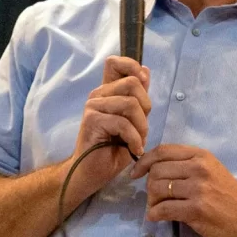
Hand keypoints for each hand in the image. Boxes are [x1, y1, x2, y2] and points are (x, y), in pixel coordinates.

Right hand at [70, 56, 150, 193]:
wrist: (91, 173)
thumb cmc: (111, 150)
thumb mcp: (132, 122)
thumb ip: (138, 98)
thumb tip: (146, 71)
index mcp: (107, 92)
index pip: (115, 63)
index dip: (132, 67)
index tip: (143, 84)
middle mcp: (98, 95)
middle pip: (132, 83)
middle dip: (146, 108)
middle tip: (142, 129)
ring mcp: (93, 106)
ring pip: (130, 104)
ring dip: (141, 127)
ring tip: (138, 142)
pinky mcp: (91, 120)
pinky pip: (123, 123)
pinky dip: (134, 139)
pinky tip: (134, 150)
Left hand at [130, 144, 236, 236]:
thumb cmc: (226, 193)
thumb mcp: (210, 168)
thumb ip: (185, 164)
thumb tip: (152, 168)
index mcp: (200, 155)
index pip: (163, 151)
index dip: (144, 161)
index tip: (136, 173)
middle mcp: (198, 168)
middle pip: (156, 171)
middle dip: (148, 186)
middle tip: (154, 197)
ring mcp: (198, 189)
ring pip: (156, 189)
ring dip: (151, 201)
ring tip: (157, 208)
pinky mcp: (196, 209)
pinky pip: (163, 209)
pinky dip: (154, 214)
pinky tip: (156, 217)